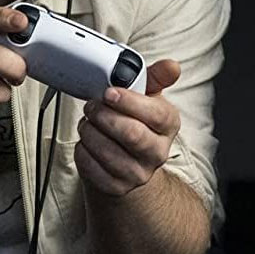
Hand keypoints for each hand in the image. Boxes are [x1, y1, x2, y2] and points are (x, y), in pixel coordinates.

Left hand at [75, 59, 182, 195]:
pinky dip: (82, 150)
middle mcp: (158, 152)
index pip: (155, 114)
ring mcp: (138, 173)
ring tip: (88, 122)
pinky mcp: (116, 187)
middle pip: (131, 134)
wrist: (129, 161)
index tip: (109, 92)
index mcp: (169, 125)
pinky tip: (87, 141)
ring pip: (107, 151)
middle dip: (105, 116)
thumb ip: (156, 77)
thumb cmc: (137, 122)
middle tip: (93, 106)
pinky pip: (91, 167)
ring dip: (89, 131)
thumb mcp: (148, 96)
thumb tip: (172, 66)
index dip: (129, 102)